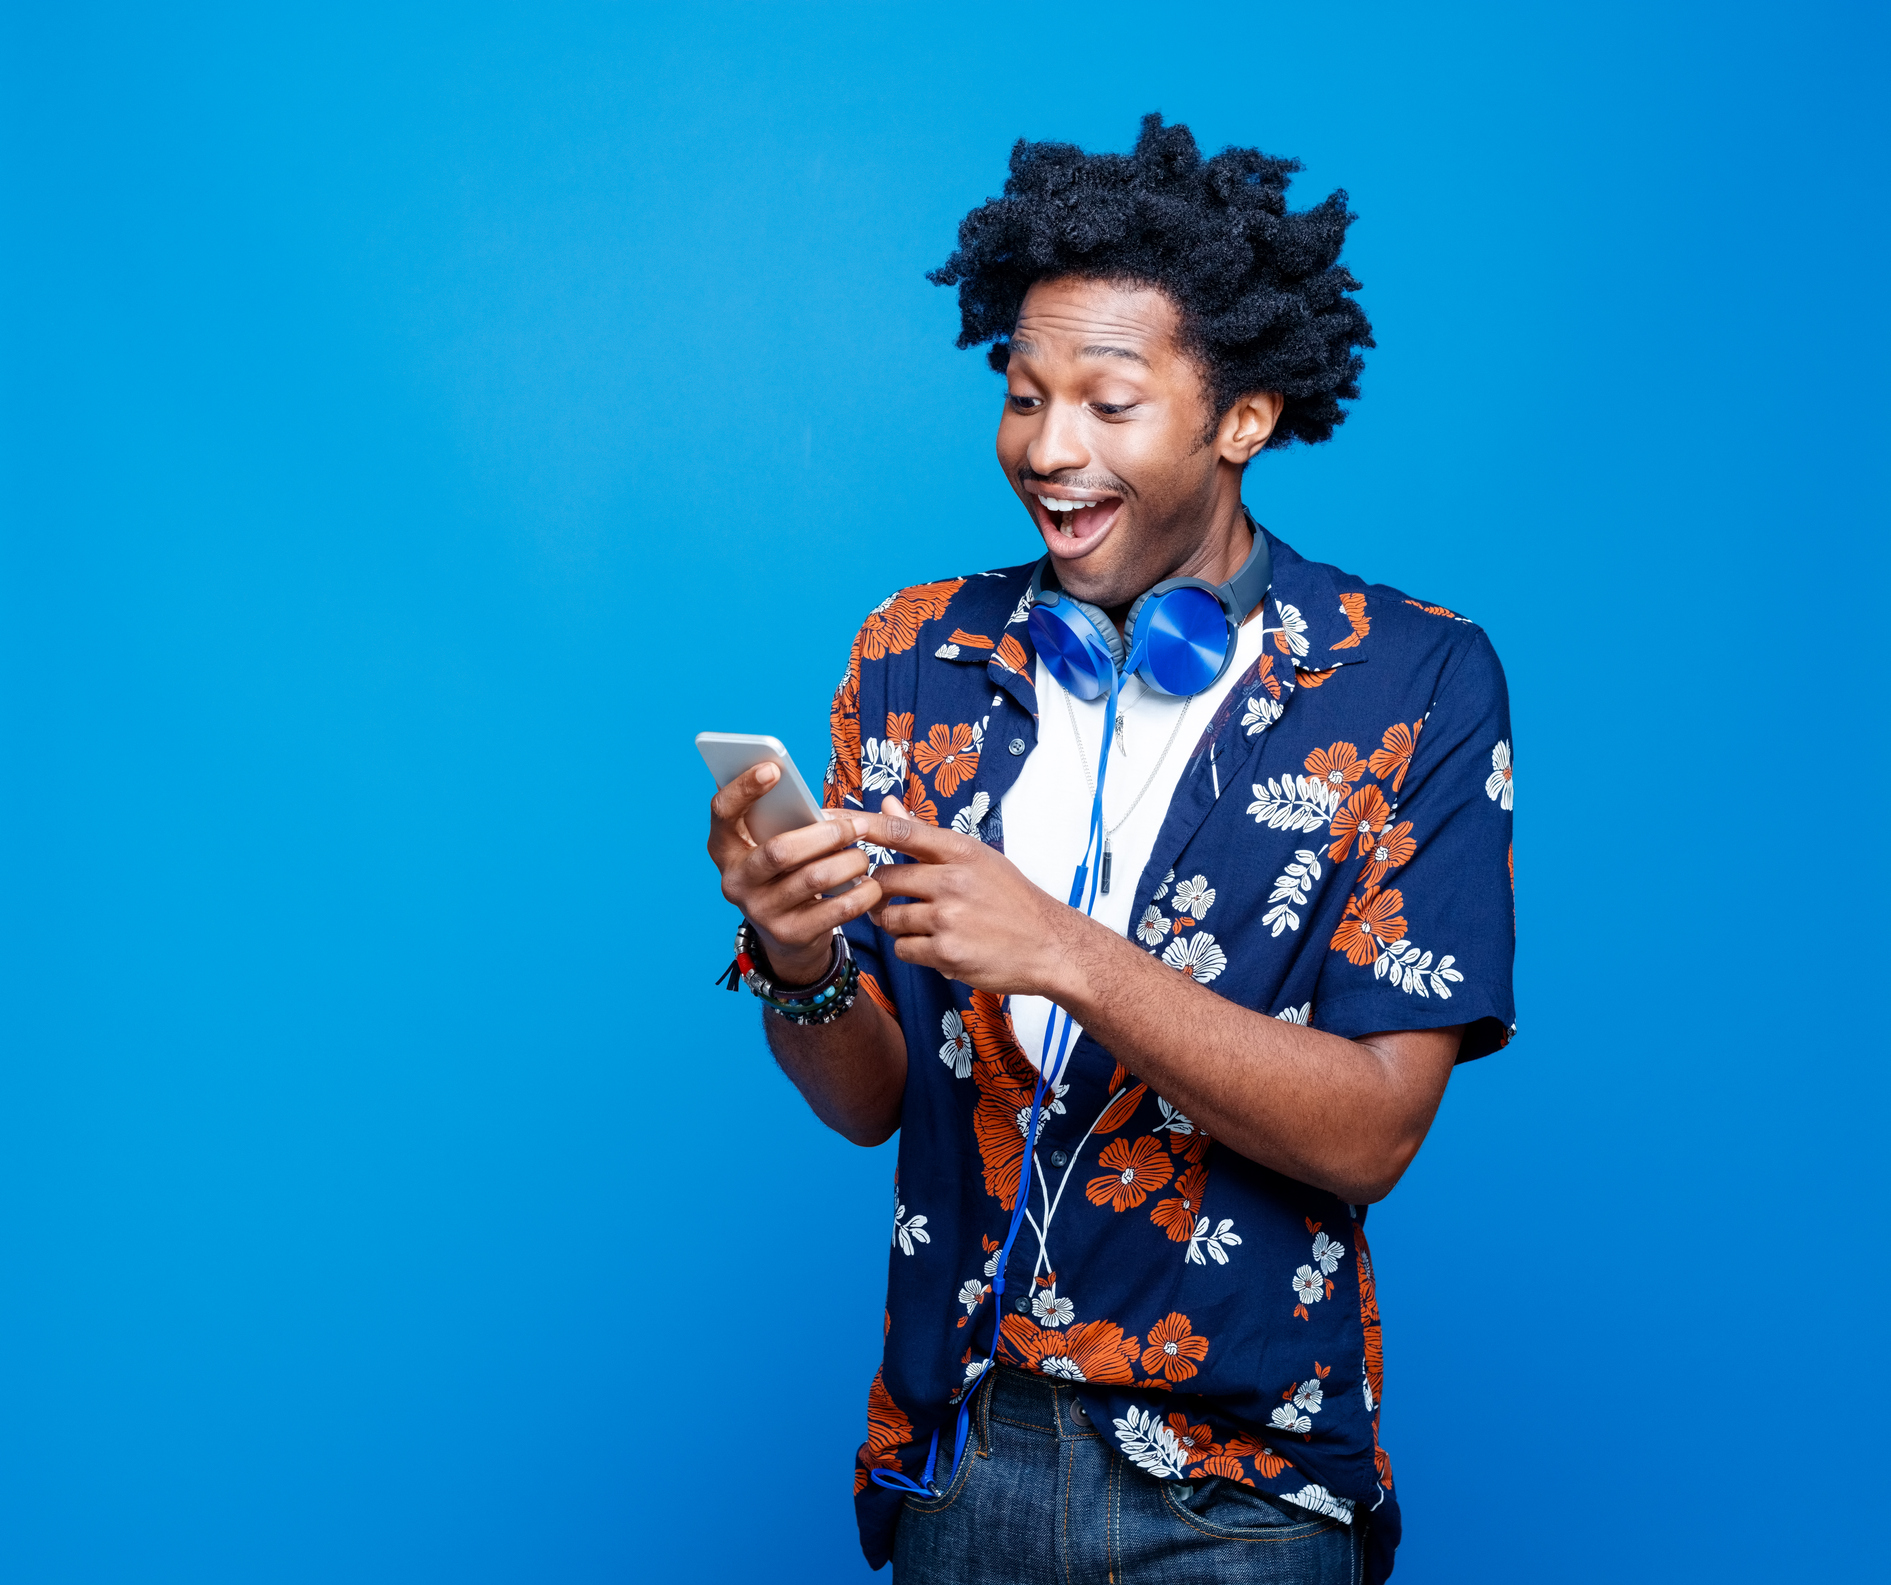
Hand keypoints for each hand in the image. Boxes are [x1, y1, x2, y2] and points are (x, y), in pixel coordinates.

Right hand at [707, 765, 882, 985]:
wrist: (786, 937)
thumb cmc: (785, 872)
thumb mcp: (773, 845)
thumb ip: (782, 818)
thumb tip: (805, 789)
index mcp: (725, 849)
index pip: (722, 812)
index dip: (744, 788)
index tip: (774, 769)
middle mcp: (735, 881)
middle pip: (780, 851)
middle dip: (827, 834)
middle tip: (858, 825)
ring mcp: (761, 911)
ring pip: (814, 878)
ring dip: (850, 861)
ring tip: (864, 855)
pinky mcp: (790, 935)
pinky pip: (836, 910)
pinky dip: (861, 893)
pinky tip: (871, 884)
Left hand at [857, 796, 1089, 995]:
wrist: (1050, 946)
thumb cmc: (1011, 899)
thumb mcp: (976, 857)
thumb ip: (925, 834)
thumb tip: (888, 803)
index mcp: (961, 851)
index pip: (900, 830)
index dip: (861, 824)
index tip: (830, 818)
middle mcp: (953, 881)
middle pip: (884, 879)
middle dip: (881, 891)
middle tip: (895, 898)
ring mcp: (949, 918)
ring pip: (889, 918)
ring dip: (897, 923)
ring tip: (927, 925)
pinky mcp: (946, 953)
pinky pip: (903, 949)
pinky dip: (913, 949)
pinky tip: (939, 946)